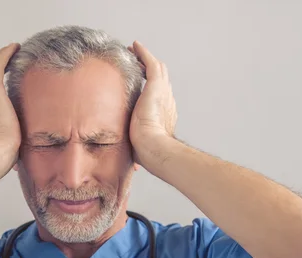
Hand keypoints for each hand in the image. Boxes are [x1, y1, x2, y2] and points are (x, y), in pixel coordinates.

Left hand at [127, 41, 177, 164]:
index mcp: (165, 117)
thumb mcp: (142, 149)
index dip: (151, 91)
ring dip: (146, 60)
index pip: (160, 99)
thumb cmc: (148, 155)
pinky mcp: (156, 86)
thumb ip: (139, 151)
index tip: (141, 88)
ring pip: (158, 69)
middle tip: (137, 64)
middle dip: (150, 71)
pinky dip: (143, 53)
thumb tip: (133, 168)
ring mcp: (164, 93)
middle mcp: (168, 102)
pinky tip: (134, 46)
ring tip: (133, 52)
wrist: (154, 149)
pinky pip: (150, 63)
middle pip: (162, 81)